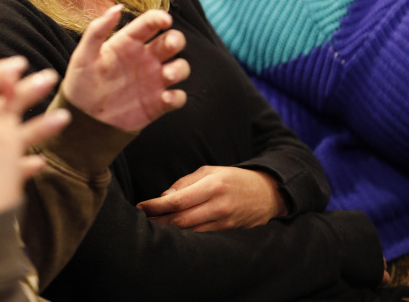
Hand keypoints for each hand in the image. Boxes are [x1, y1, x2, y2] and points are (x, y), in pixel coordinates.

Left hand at [61, 5, 188, 131]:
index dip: (160, 17)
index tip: (165, 20)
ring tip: (168, 75)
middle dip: (176, 39)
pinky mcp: (157, 104)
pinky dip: (177, 97)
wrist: (82, 121)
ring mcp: (153, 81)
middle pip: (172, 41)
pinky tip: (166, 98)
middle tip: (170, 44)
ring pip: (180, 67)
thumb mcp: (83, 56)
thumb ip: (97, 30)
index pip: (150, 23)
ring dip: (180, 68)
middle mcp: (145, 58)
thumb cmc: (80, 84)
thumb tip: (117, 7)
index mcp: (128, 42)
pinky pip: (178, 97)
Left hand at [137, 165, 287, 230]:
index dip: (156, 205)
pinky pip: (201, 237)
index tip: (141, 206)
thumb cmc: (234, 179)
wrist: (267, 194)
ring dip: (169, 231)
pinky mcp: (228, 234)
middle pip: (181, 219)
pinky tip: (173, 234)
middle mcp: (219, 206)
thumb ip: (186, 182)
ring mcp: (224, 223)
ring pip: (190, 232)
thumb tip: (165, 196)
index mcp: (213, 185)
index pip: (178, 200)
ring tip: (152, 227)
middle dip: (158, 220)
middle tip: (141, 219)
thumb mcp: (211, 171)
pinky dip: (185, 237)